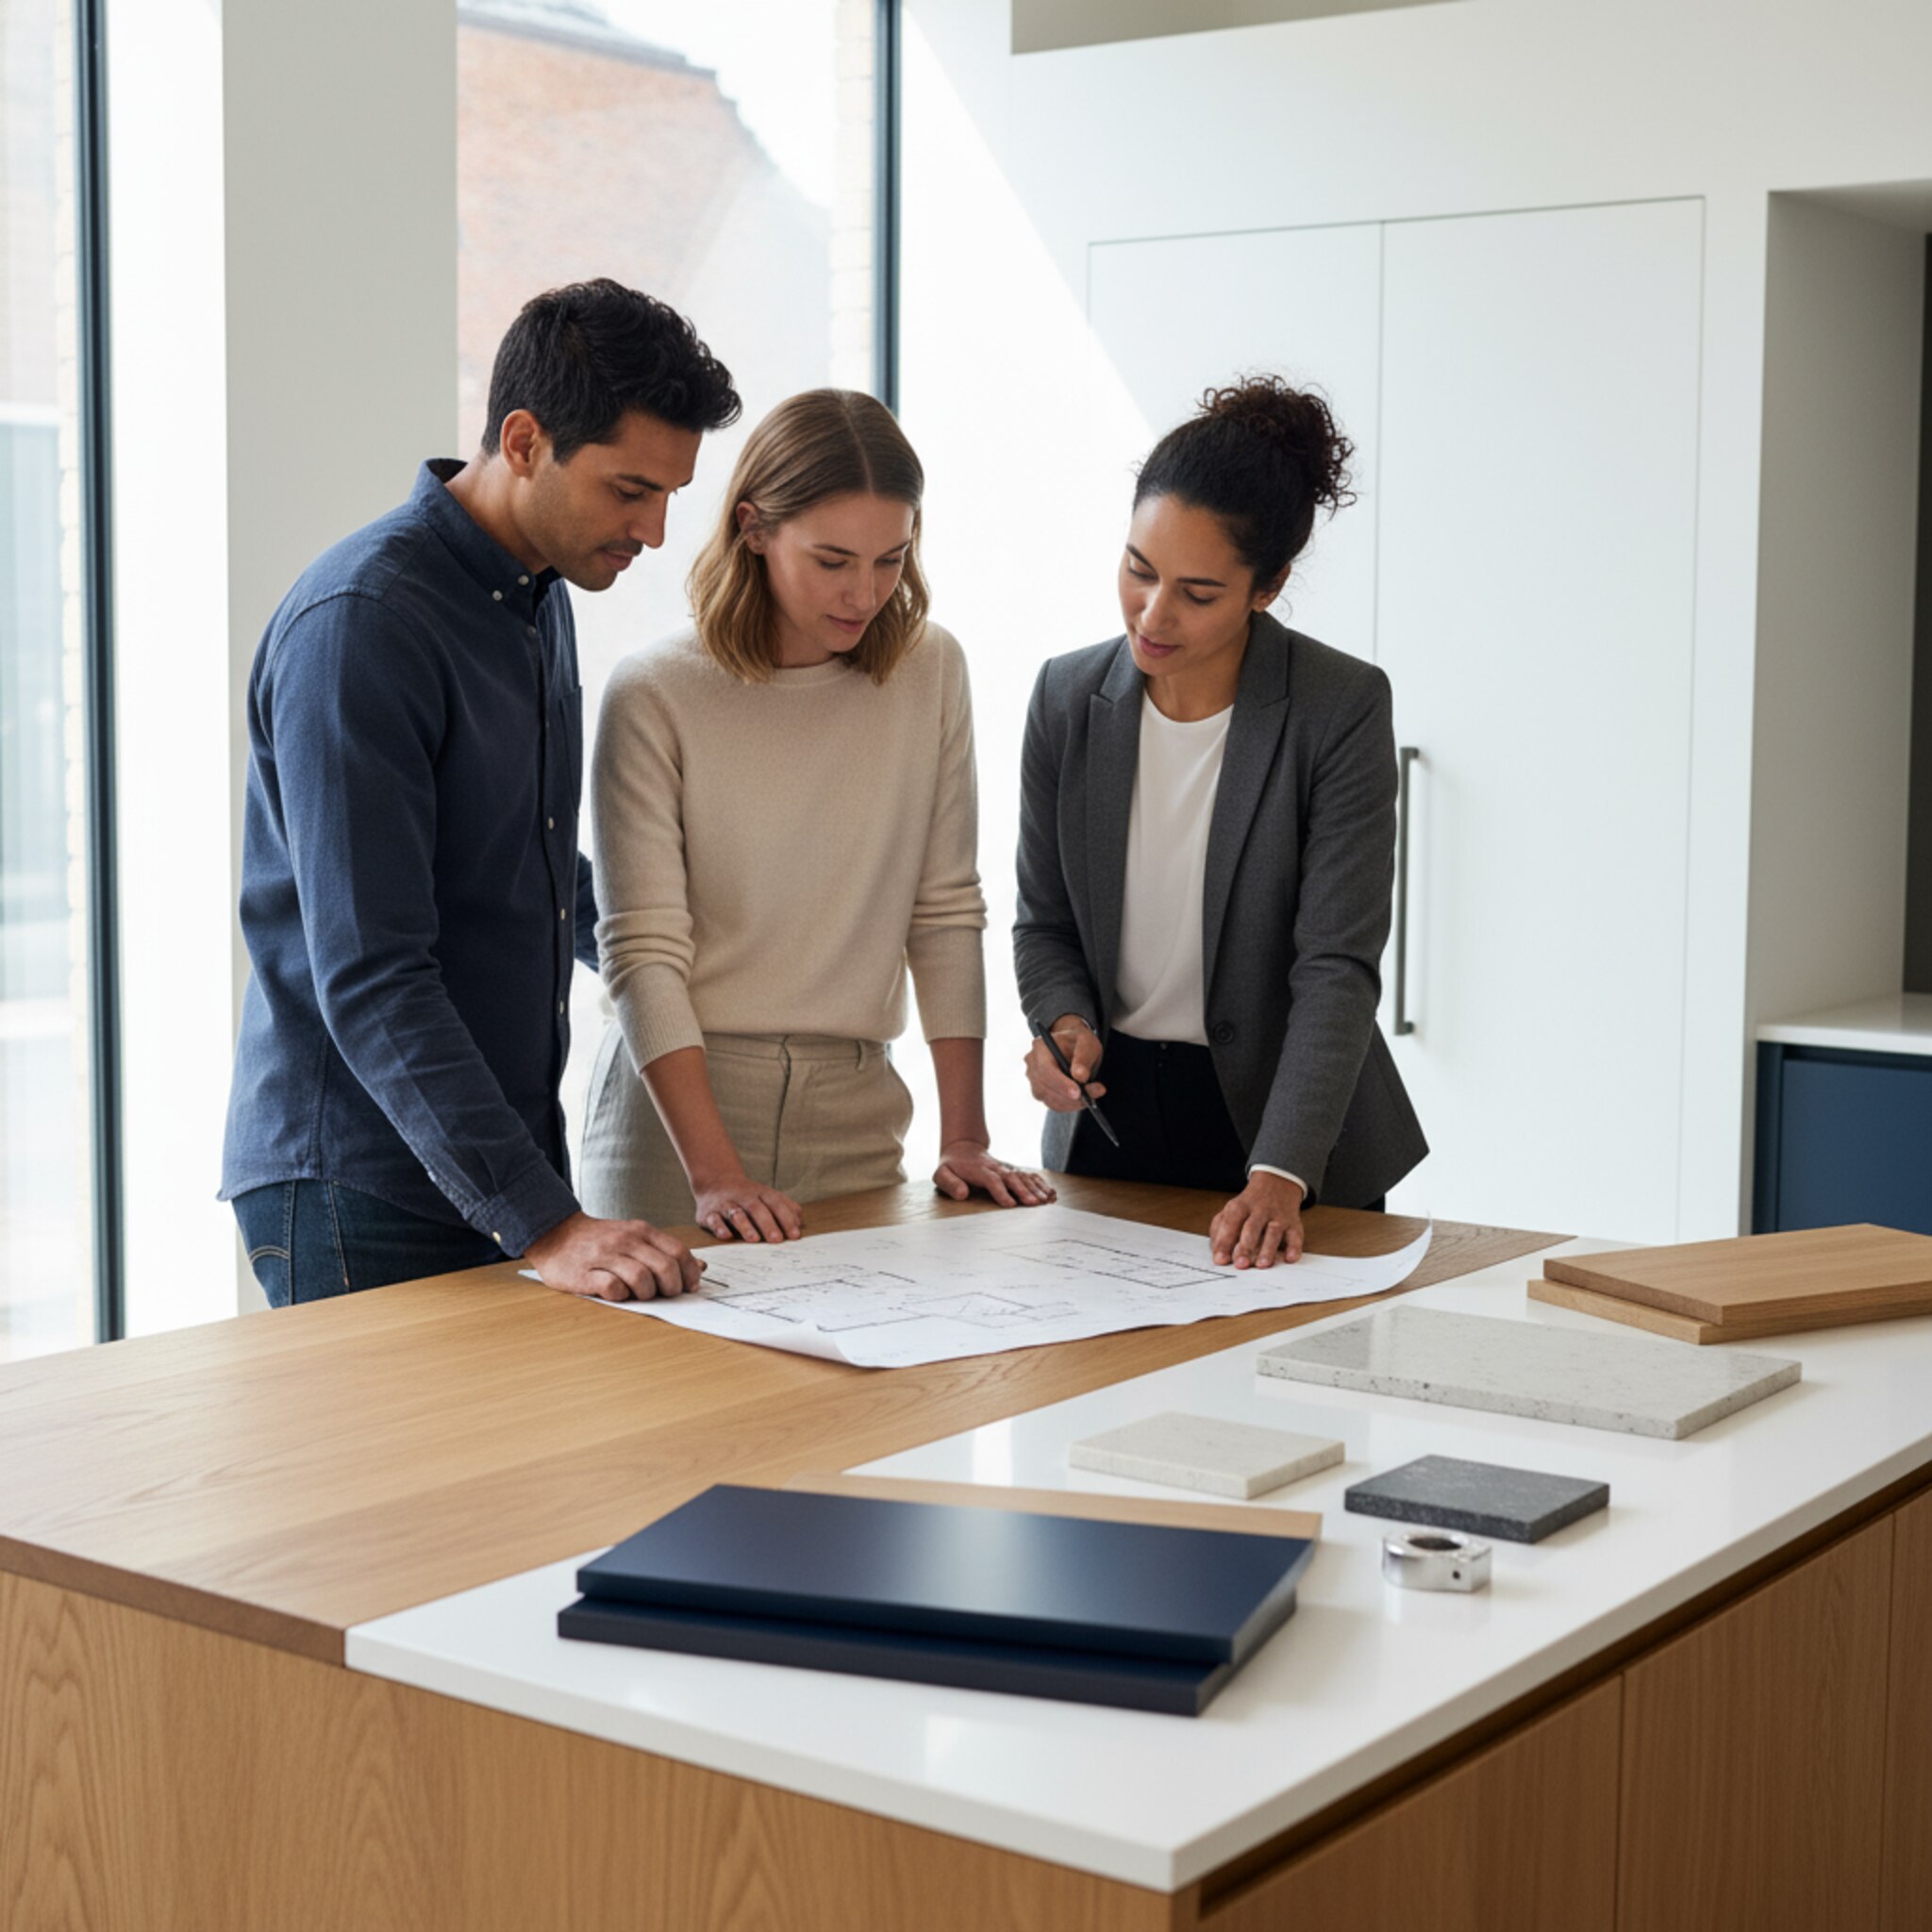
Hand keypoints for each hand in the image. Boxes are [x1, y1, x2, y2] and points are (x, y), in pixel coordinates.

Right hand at [525, 1210, 704, 1301]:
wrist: (555, 1234)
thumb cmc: (601, 1240)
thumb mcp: (635, 1237)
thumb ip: (665, 1251)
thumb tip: (700, 1267)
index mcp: (641, 1231)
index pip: (678, 1251)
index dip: (689, 1273)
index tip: (689, 1287)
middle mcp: (625, 1240)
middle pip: (665, 1267)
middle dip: (672, 1287)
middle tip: (665, 1294)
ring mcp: (604, 1256)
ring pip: (642, 1278)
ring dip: (646, 1293)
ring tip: (639, 1294)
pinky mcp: (584, 1273)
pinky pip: (612, 1288)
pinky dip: (620, 1295)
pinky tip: (618, 1293)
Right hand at [694, 1172, 803, 1244]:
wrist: (715, 1181)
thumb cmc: (748, 1195)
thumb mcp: (767, 1196)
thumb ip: (785, 1207)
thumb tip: (799, 1223)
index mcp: (761, 1193)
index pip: (776, 1203)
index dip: (786, 1218)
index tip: (794, 1235)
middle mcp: (744, 1197)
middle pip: (757, 1208)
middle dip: (768, 1224)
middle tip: (777, 1240)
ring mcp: (726, 1204)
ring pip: (736, 1213)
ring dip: (745, 1226)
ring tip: (754, 1239)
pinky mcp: (709, 1212)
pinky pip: (714, 1219)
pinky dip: (719, 1227)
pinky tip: (726, 1236)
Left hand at [934, 1142, 1057, 1206]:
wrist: (963, 1148)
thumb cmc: (952, 1166)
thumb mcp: (941, 1174)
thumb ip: (950, 1183)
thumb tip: (963, 1194)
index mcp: (980, 1170)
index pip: (992, 1180)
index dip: (1001, 1192)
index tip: (1010, 1204)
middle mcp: (996, 1168)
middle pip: (1013, 1178)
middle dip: (1024, 1191)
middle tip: (1035, 1204)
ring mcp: (1007, 1168)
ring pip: (1024, 1176)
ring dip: (1037, 1188)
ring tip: (1048, 1201)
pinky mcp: (1013, 1171)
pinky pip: (1030, 1175)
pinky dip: (1042, 1184)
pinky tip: (1052, 1194)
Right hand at [1024, 1015, 1106, 1111]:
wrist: (1072, 1046)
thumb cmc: (1078, 1042)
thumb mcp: (1087, 1043)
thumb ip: (1084, 1058)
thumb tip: (1080, 1077)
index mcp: (1041, 1047)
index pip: (1046, 1069)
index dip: (1061, 1083)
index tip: (1078, 1093)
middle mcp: (1032, 1063)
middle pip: (1046, 1087)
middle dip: (1070, 1096)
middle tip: (1093, 1095)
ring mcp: (1033, 1079)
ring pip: (1049, 1099)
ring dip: (1071, 1102)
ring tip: (1091, 1095)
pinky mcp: (1039, 1091)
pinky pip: (1052, 1104)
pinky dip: (1068, 1105)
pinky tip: (1081, 1100)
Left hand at [1210, 1172, 1306, 1269]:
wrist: (1277, 1183)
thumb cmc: (1249, 1205)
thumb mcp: (1231, 1210)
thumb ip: (1220, 1230)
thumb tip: (1217, 1253)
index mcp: (1240, 1206)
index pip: (1230, 1223)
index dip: (1224, 1241)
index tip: (1220, 1260)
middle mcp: (1259, 1210)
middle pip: (1251, 1228)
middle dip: (1245, 1246)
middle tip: (1240, 1264)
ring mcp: (1278, 1217)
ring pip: (1274, 1232)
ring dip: (1268, 1249)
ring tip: (1262, 1265)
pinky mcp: (1293, 1224)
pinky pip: (1296, 1235)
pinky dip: (1294, 1247)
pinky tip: (1290, 1258)